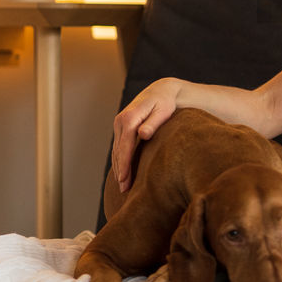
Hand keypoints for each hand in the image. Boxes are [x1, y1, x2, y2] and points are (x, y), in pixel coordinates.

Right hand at [112, 77, 184, 193]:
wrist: (160, 91)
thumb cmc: (165, 103)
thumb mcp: (162, 111)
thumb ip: (153, 123)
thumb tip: (142, 134)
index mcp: (129, 117)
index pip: (125, 145)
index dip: (125, 163)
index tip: (125, 179)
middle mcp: (120, 121)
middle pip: (118, 150)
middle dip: (120, 170)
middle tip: (124, 189)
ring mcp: (118, 124)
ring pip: (116, 150)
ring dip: (118, 168)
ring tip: (123, 187)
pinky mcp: (121, 128)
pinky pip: (118, 147)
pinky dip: (119, 161)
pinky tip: (122, 173)